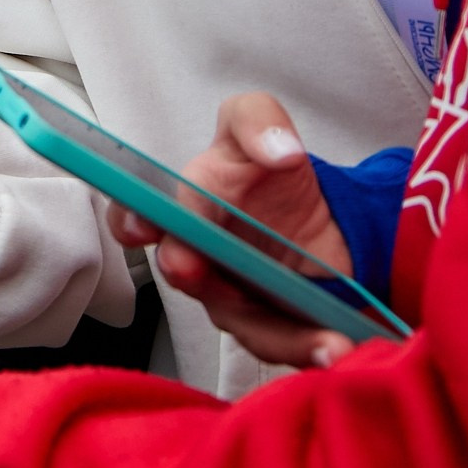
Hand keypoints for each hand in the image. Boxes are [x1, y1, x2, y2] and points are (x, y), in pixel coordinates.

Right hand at [109, 92, 357, 368]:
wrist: (325, 220)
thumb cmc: (271, 173)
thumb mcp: (261, 123)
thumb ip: (257, 119)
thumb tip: (281, 151)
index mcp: (185, 205)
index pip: (140, 214)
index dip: (132, 222)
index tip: (144, 229)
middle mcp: (196, 257)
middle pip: (186, 276)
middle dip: (197, 278)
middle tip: (199, 274)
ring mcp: (231, 297)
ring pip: (241, 322)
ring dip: (280, 334)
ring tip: (329, 341)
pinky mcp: (267, 327)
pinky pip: (278, 343)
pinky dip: (307, 348)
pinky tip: (335, 348)